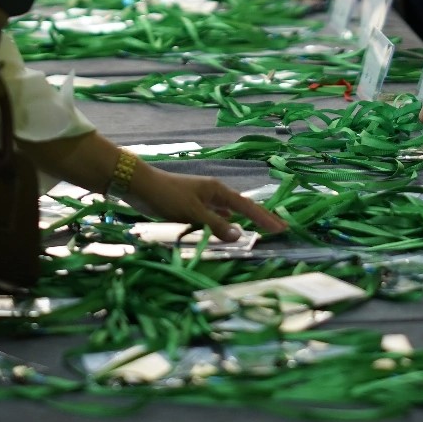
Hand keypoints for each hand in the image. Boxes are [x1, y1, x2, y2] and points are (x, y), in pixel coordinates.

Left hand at [135, 168, 288, 241]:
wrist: (139, 185)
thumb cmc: (166, 196)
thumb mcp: (193, 212)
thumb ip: (215, 225)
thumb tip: (240, 236)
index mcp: (217, 191)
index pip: (247, 206)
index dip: (265, 218)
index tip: (283, 228)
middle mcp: (213, 193)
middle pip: (242, 207)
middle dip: (260, 218)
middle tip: (278, 229)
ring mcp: (202, 199)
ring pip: (228, 212)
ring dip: (243, 221)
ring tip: (258, 231)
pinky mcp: (191, 206)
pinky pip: (215, 216)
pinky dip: (224, 224)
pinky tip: (225, 229)